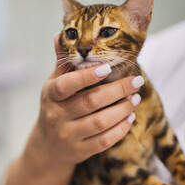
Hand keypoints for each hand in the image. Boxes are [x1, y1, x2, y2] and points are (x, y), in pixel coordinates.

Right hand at [4, 34, 143, 184]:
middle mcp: (57, 115)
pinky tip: (130, 117)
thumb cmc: (54, 107)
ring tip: (135, 98)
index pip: (67, 84)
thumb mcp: (53, 84)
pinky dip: (120, 128)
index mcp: (50, 95)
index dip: (88, 76)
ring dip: (123, 108)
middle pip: (91, 101)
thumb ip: (62, 62)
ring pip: (101, 122)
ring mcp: (68, 135)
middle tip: (136, 80)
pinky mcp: (80, 150)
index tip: (108, 67)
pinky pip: (104, 140)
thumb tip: (60, 34)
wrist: (47, 146)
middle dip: (117, 89)